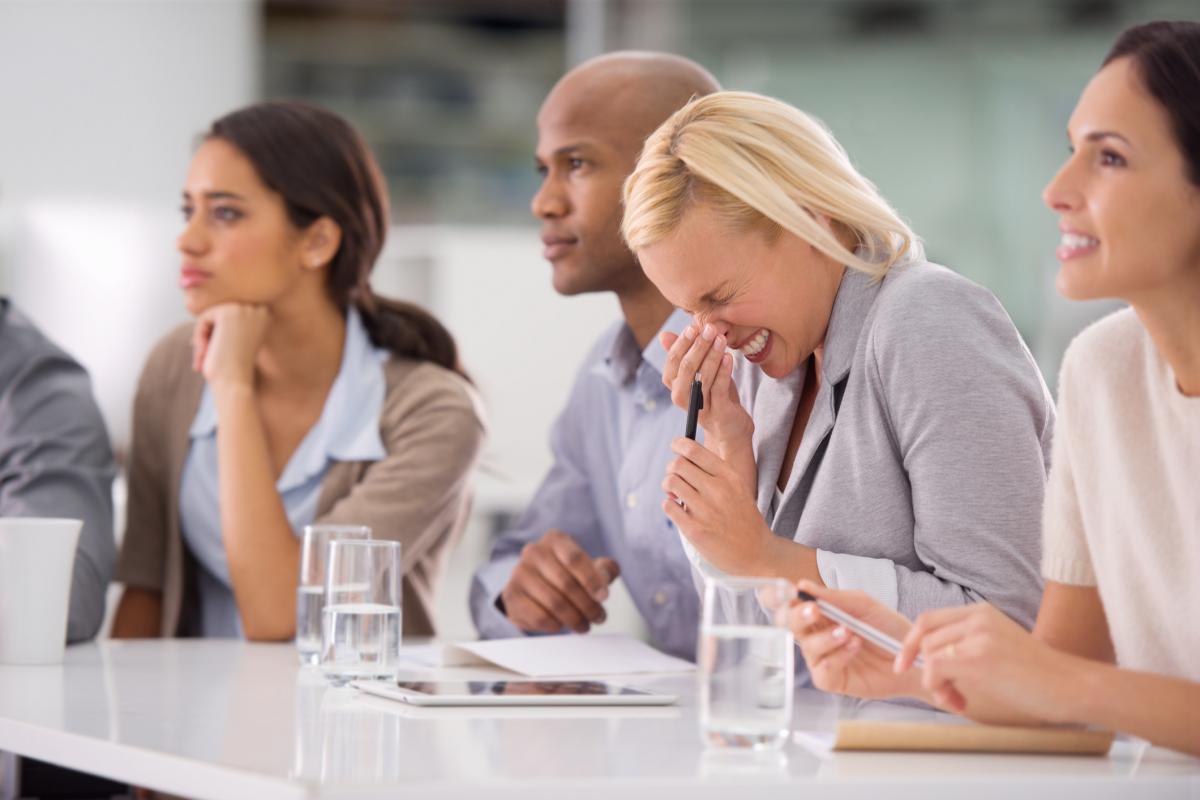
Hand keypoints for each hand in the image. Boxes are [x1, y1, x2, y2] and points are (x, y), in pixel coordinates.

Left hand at [192, 303, 270, 387]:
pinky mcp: (227, 312)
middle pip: (221, 314)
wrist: (235, 382)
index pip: (232, 317)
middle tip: (202, 358)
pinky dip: (199, 336)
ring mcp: (244, 310)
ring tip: (202, 357)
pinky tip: (205, 352)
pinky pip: (203, 319)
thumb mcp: (236, 344)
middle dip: (209, 336)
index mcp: (266, 318)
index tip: (213, 353)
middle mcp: (258, 310)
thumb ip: (230, 327)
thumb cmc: (235, 370)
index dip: (219, 335)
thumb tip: (210, 313)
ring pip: (211, 316)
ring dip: (203, 337)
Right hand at [500, 530, 619, 633]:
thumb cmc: (566, 574)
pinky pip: (538, 616)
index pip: (574, 558)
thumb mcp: (588, 567)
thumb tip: (606, 575)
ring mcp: (520, 573)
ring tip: (584, 625)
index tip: (604, 597)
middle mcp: (534, 552)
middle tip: (598, 617)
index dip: (592, 580)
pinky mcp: (512, 595)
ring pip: (553, 602)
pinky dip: (555, 624)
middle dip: (587, 604)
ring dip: (574, 618)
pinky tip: (562, 625)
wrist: (533, 587)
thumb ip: (604, 569)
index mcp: (555, 539)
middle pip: (566, 583)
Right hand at [661, 324, 752, 453]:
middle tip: (710, 328)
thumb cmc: (715, 397)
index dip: (682, 343)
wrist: (731, 430)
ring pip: (702, 377)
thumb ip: (684, 354)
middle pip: (685, 368)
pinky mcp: (718, 413)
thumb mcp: (700, 373)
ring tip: (721, 339)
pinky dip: (723, 371)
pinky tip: (729, 357)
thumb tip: (664, 335)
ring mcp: (699, 407)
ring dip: (712, 355)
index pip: (672, 361)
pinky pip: (718, 389)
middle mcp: (681, 398)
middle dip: (698, 346)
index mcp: (674, 386)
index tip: (694, 327)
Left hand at [662, 437, 778, 575]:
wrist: (757, 554)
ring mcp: (705, 510)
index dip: (679, 444)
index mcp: (729, 476)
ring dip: (668, 487)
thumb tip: (680, 462)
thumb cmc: (744, 519)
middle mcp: (717, 490)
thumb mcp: (737, 488)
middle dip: (671, 469)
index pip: (694, 450)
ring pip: (670, 483)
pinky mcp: (694, 530)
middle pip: (677, 464)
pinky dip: (669, 504)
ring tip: (676, 495)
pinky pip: (668, 505)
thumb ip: (713, 474)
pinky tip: (679, 510)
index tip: (675, 446)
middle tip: (675, 478)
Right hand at [787, 580, 922, 699]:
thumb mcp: (863, 605)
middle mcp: (817, 636)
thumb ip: (833, 597)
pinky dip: (836, 657)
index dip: (785, 599)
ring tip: (849, 632)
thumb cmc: (889, 628)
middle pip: (791, 626)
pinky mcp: (833, 680)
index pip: (793, 605)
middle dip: (799, 616)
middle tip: (815, 610)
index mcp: (821, 615)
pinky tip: (853, 647)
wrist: (915, 655)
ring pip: (807, 648)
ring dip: (826, 638)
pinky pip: (822, 671)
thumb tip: (803, 585)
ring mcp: (824, 659)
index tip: (792, 592)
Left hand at [896, 603, 1073, 721]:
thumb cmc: (1036, 676)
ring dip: (936, 683)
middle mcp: (977, 618)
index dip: (910, 642)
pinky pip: (935, 668)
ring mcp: (978, 635)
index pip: (928, 619)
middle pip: (925, 638)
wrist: (1069, 686)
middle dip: (926, 669)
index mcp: (981, 612)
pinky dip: (938, 688)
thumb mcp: (996, 646)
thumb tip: (927, 658)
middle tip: (946, 693)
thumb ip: (966, 643)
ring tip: (959, 699)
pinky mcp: (979, 657)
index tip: (904, 664)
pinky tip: (960, 702)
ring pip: (928, 654)